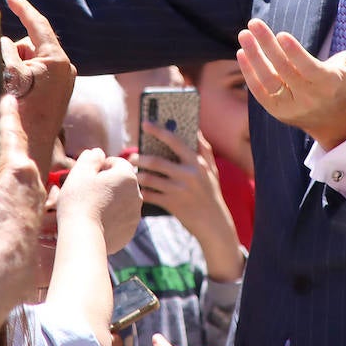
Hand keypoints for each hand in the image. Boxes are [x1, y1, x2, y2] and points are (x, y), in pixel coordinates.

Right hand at [0, 93, 45, 248]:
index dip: (7, 114)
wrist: (8, 258)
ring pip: (2, 190)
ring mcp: (32, 201)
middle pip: (6, 164)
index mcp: (19, 166)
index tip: (9, 99)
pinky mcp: (28, 220)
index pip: (11, 132)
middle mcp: (32, 181)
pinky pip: (4, 209)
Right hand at [1, 0, 76, 179]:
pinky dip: (22, 77)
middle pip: (31, 44)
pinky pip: (34, 74)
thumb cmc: (20, 112)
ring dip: (16, 68)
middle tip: (7, 76)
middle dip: (14, 53)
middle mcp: (65, 67)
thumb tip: (6, 44)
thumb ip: (6, 50)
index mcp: (57, 59)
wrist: (30, 148)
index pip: (38, 24)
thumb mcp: (9, 73)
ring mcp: (62, 81)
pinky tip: (17, 95)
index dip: (23, 7)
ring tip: (12, 91)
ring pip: (30, 60)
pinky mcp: (56, 92)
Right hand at [57, 147, 140, 253]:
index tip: (88, 176)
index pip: (116, 162)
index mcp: (127, 176)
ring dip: (110, 200)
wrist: (82, 237)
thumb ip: (91, 157)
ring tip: (92, 208)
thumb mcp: (80, 172)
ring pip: (122, 201)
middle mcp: (137, 194)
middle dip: (107, 184)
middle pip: (121, 182)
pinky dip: (112, 218)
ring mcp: (135, 215)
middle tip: (88, 192)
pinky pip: (121, 219)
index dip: (100, 166)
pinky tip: (96, 222)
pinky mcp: (130, 232)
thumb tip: (98, 152)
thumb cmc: (79, 200)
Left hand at [134, 129, 243, 279]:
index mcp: (197, 162)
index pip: (175, 141)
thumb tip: (196, 130)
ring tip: (132, 172)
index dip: (158, 131)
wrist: (213, 222)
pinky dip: (141, 191)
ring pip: (149, 178)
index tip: (145, 123)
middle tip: (132, 157)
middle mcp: (188, 175)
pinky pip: (149, 195)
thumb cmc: (211, 192)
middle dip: (140, 158)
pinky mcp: (172, 204)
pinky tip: (136, 189)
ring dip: (137, 174)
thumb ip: (204, 149)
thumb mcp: (212, 170)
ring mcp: (179, 190)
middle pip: (156, 161)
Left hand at [237, 17, 345, 147]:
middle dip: (267, 45)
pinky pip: (259, 91)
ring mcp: (290, 106)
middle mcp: (309, 97)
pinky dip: (249, 73)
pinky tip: (242, 53)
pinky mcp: (277, 110)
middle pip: (283, 70)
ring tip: (244, 35)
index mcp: (329, 84)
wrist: (335, 121)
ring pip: (268, 81)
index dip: (294, 52)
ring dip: (253, 57)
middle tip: (254, 24)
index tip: (281, 34)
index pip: (308, 68)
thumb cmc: (344, 85)